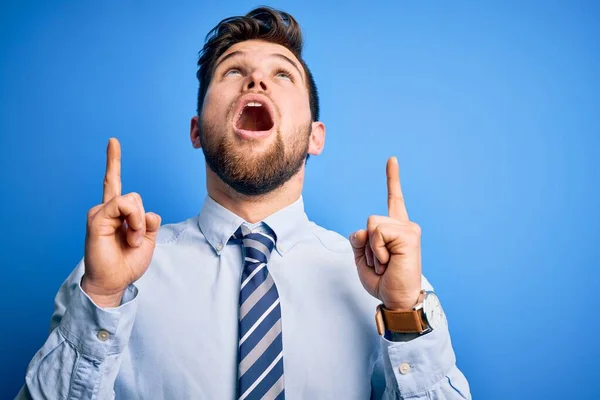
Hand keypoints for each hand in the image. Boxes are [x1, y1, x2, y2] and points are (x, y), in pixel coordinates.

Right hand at [82, 138, 160, 306]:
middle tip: (137, 239)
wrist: (114, 281)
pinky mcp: (97, 218)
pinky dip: (133, 221)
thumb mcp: (148, 240)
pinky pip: (121, 205)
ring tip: (132, 240)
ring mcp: (100, 213)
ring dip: (138, 222)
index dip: (113, 162)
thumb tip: (147, 212)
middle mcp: (107, 210)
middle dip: (143, 219)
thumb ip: (150, 222)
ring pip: (131, 200)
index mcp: (118, 213)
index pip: (114, 183)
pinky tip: (129, 236)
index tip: (112, 142)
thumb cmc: (128, 262)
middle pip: (135, 197)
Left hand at [350, 157, 421, 310]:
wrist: (396, 299)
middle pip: (370, 220)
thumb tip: (364, 228)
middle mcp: (404, 225)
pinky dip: (376, 251)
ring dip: (371, 250)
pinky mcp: (409, 235)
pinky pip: (377, 233)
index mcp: (395, 229)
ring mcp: (409, 229)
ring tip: (385, 263)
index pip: (394, 199)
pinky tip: (389, 261)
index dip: (392, 178)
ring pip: (372, 225)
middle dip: (366, 245)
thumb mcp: (362, 258)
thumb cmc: (382, 281)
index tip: (392, 159)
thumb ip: (359, 239)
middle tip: (380, 263)